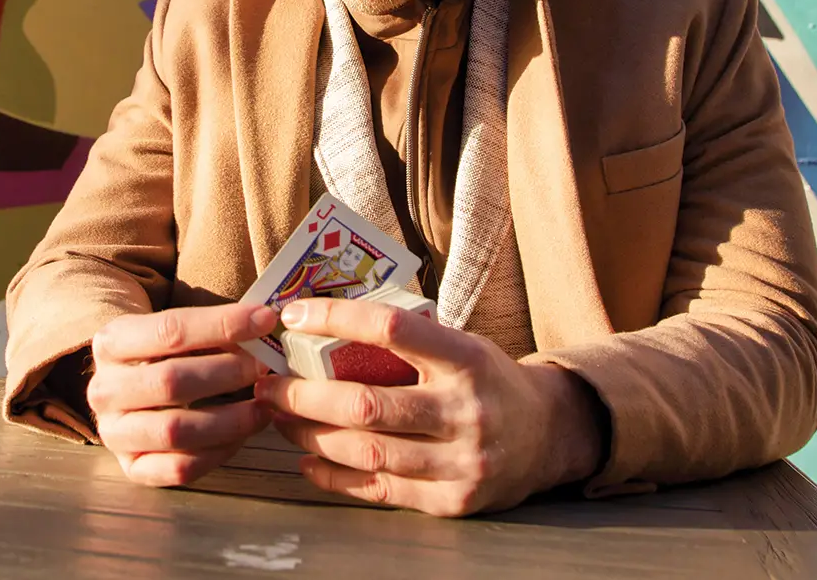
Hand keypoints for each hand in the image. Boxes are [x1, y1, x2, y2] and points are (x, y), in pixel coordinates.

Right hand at [87, 304, 279, 486]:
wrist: (132, 389)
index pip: (170, 331)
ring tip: (263, 407)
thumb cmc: (165, 356)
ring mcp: (114, 433)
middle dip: (227, 374)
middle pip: (171, 382)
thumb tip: (265, 323)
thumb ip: (214, 328)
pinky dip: (218, 453)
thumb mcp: (175, 332)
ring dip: (229, 419)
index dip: (222, 324)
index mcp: (111, 343)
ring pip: (175, 430)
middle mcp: (104, 389)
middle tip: (264, 368)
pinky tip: (241, 436)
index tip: (265, 320)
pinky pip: (179, 468)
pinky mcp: (132, 468)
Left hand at [253, 298, 605, 515]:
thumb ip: (407, 337)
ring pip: (366, 452)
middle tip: (267, 384)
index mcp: (467, 359)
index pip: (393, 328)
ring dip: (310, 435)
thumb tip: (321, 318)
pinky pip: (379, 490)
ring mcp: (462, 462)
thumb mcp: (461, 344)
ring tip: (279, 419)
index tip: (293, 314)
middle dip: (303, 395)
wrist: (548, 436)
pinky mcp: (454, 501)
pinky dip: (334, 475)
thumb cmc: (484, 379)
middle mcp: (466, 411)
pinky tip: (308, 458)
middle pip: (366, 404)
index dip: (337, 318)